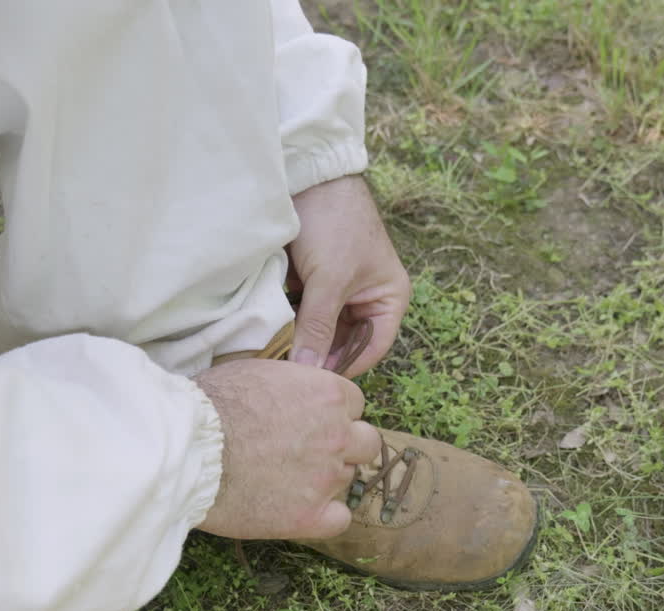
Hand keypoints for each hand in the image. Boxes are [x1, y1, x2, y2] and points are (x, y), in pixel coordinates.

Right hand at [192, 359, 381, 539]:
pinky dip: (325, 516)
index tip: (310, 421)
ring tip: (289, 479)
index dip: (333, 413)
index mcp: (328, 394)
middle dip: (344, 445)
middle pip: (365, 443)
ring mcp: (326, 478)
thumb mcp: (258, 372)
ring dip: (327, 478)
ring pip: (348, 479)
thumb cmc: (211, 404)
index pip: (354, 404)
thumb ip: (293, 385)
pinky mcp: (309, 517)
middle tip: (309, 451)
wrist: (187, 449)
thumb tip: (296, 392)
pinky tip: (300, 509)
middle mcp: (337, 435)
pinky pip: (340, 519)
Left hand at [287, 175, 410, 377]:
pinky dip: (291, 322)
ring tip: (279, 358)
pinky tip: (273, 334)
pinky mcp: (313, 281)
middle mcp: (368, 298)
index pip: (372, 348)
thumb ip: (318, 327)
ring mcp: (339, 290)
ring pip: (322, 328)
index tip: (314, 383)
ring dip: (303, 340)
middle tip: (290, 375)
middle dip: (320, 355)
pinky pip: (305, 312)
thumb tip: (306, 372)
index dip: (345, 367)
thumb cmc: (335, 223)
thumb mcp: (329, 280)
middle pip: (346, 342)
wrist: (309, 175)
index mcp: (389, 298)